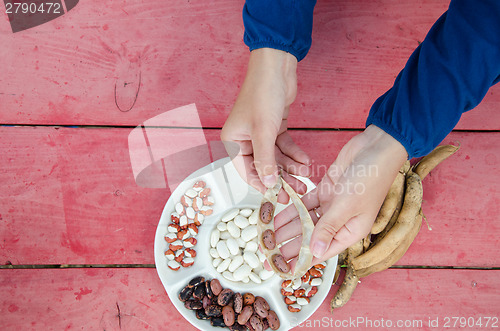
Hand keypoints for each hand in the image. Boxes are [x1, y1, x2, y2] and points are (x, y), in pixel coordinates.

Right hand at [221, 48, 310, 201]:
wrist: (276, 66)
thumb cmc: (262, 94)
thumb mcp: (263, 131)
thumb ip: (265, 160)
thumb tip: (269, 183)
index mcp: (233, 141)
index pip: (247, 171)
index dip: (263, 185)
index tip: (279, 196)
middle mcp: (244, 139)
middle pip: (264, 166)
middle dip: (281, 178)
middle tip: (296, 190)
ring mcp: (260, 133)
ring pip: (276, 158)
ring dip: (291, 167)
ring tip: (305, 175)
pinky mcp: (274, 127)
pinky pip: (284, 147)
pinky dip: (295, 154)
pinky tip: (305, 161)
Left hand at [271, 125, 407, 268]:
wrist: (376, 147)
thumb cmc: (371, 177)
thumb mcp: (347, 206)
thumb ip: (328, 228)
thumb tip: (315, 252)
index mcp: (351, 231)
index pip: (322, 251)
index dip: (303, 261)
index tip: (285, 269)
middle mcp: (341, 220)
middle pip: (311, 237)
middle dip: (290, 246)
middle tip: (269, 254)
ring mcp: (333, 204)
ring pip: (306, 220)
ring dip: (288, 227)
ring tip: (269, 235)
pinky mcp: (327, 190)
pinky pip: (306, 203)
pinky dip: (292, 208)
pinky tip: (278, 214)